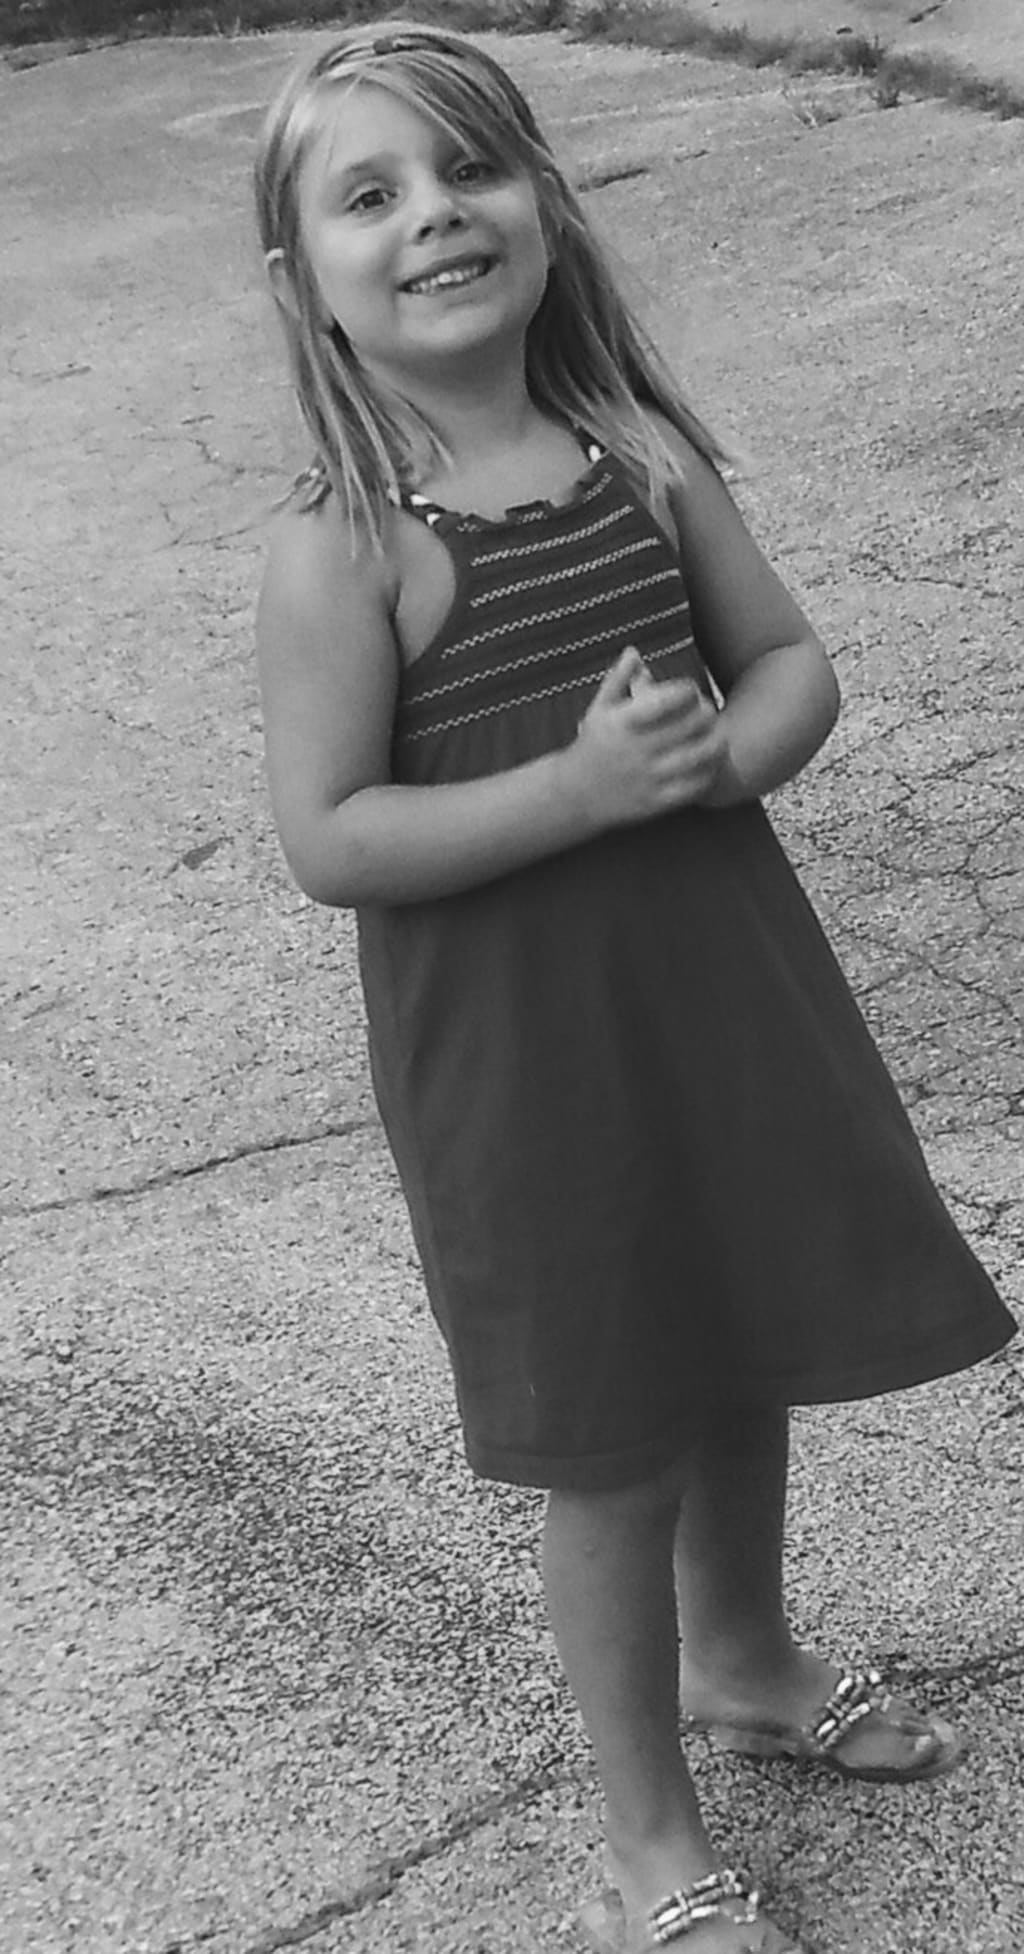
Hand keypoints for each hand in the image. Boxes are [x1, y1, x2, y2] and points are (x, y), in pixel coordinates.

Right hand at [564, 646, 731, 829]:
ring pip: (697, 756)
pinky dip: (708, 773)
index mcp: (624, 723)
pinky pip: (693, 786)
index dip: (687, 689)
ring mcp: (648, 777)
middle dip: (706, 712)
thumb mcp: (598, 709)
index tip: (690, 689)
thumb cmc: (591, 746)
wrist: (574, 796)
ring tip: (718, 735)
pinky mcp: (655, 801)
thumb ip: (617, 679)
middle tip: (710, 710)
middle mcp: (637, 749)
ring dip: (714, 742)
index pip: (669, 699)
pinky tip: (710, 764)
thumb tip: (634, 651)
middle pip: (690, 725)